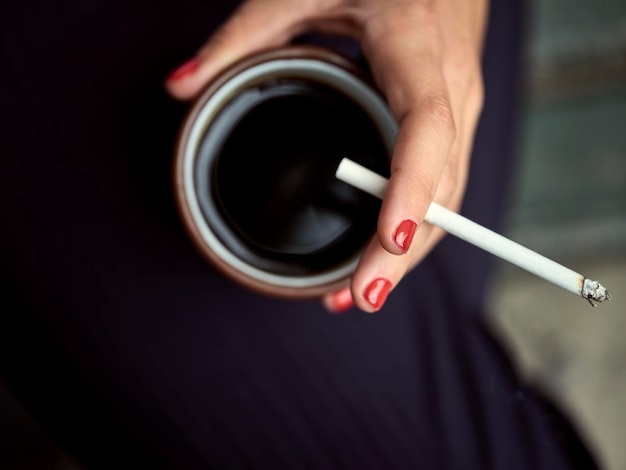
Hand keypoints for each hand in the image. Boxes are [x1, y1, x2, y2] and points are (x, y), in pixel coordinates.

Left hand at [166, 0, 487, 312]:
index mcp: (416, 48)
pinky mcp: (456, 120)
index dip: (411, 189)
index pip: (426, 129)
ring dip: (411, 250)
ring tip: (362, 294)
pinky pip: (444, 182)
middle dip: (404, 250)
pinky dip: (417, 226)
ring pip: (450, 194)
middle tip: (361, 298)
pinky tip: (384, 256)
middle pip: (441, 182)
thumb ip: (239, 37)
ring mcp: (462, 106)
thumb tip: (181, 86)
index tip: (388, 242)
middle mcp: (451, 85)